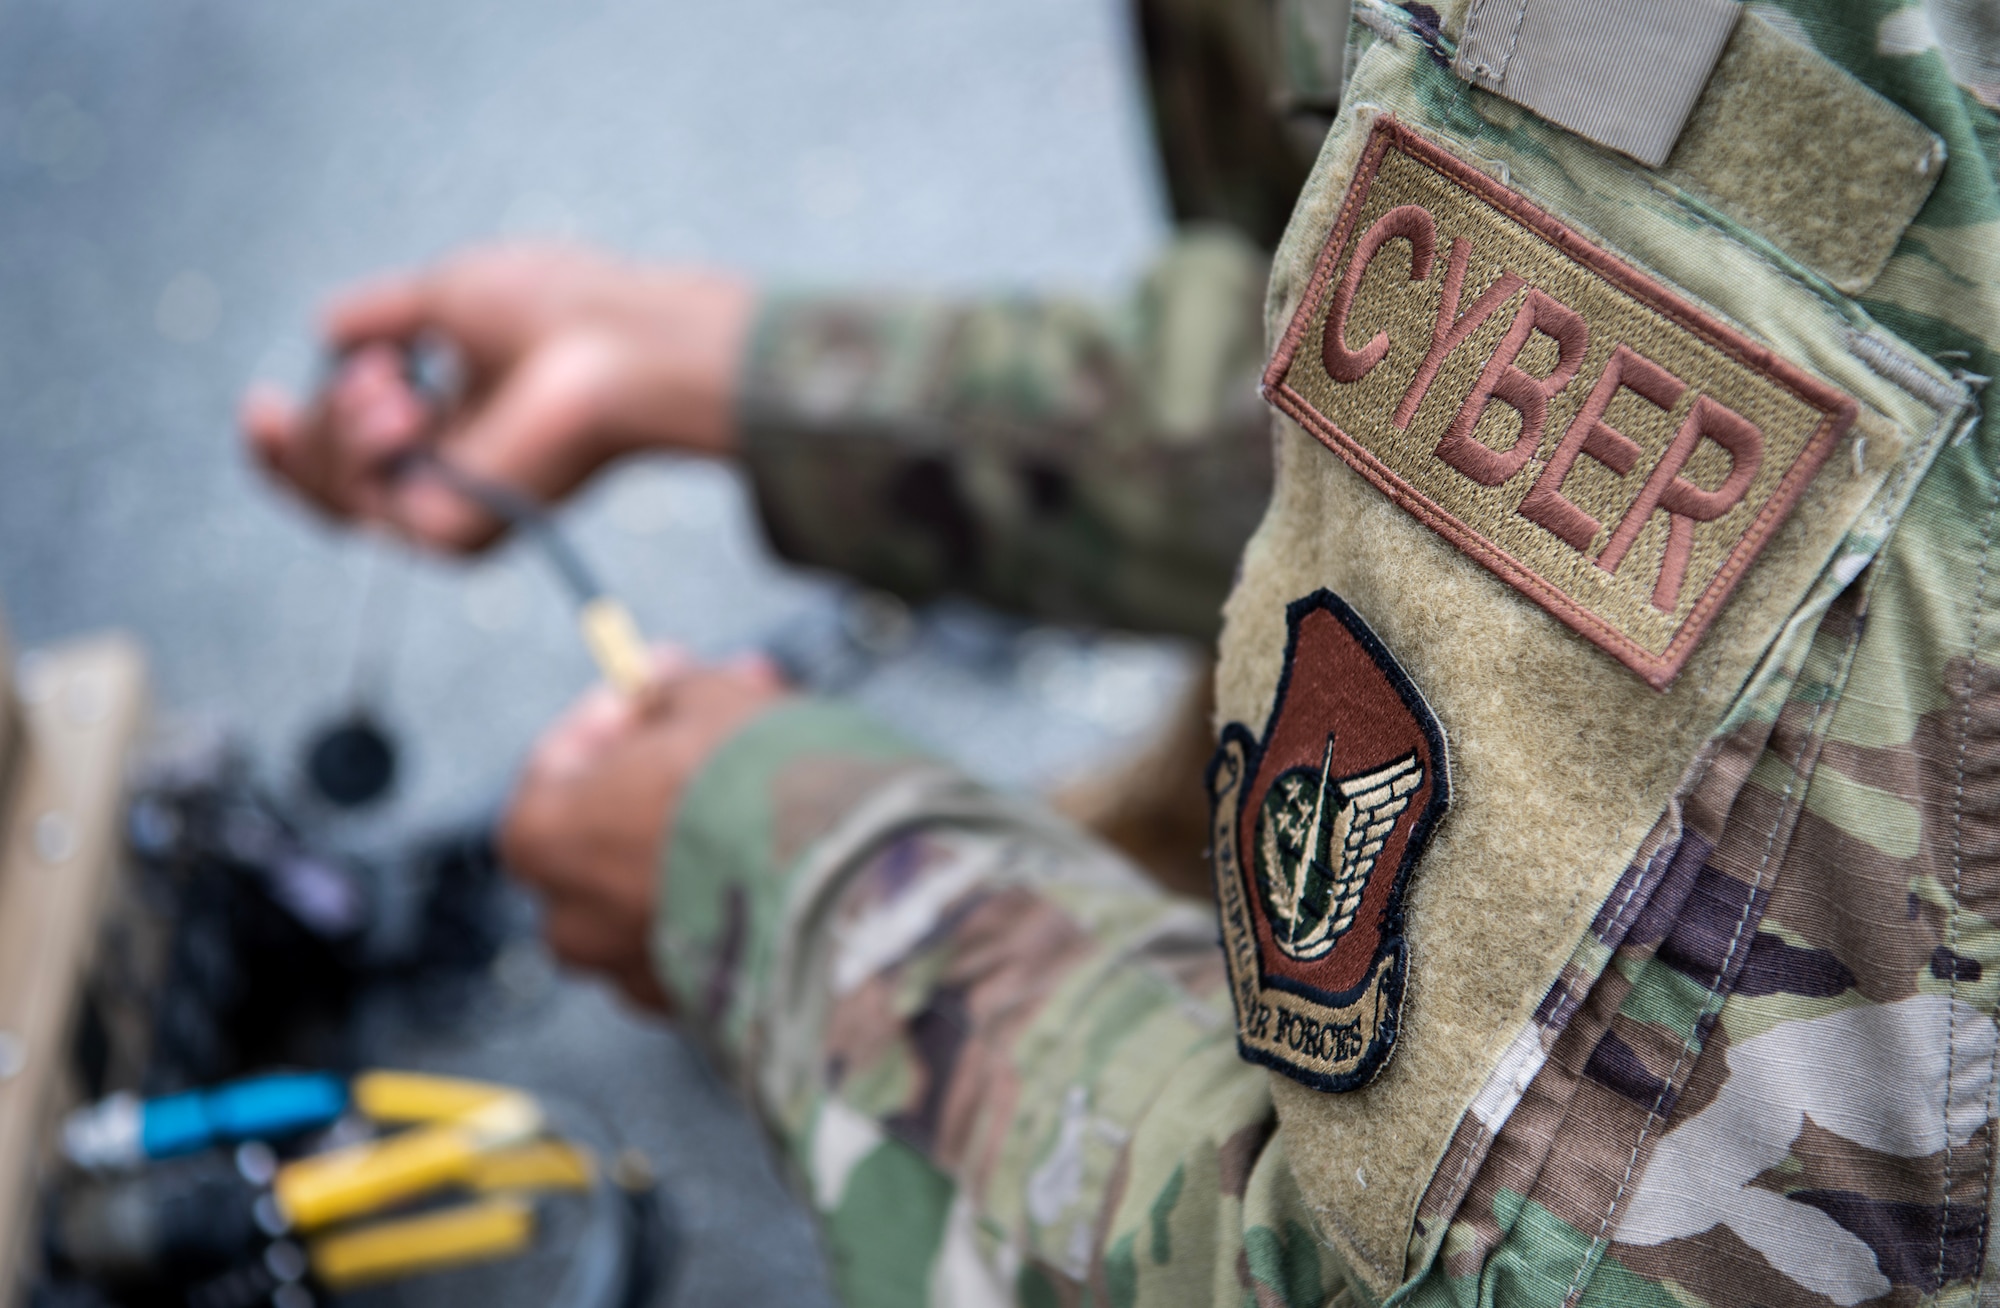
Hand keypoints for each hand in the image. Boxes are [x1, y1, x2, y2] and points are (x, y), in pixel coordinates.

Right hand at [241, 244, 755, 551]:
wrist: (620, 344)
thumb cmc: (559, 310)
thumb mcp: (446, 296)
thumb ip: (381, 317)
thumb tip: (326, 330)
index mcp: (461, 425)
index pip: (358, 459)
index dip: (298, 438)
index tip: (260, 402)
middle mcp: (456, 478)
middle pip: (326, 486)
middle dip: (314, 428)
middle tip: (374, 377)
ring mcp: (455, 512)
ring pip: (331, 495)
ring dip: (337, 427)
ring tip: (398, 383)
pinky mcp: (456, 536)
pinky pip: (360, 507)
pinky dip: (361, 447)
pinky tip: (407, 405)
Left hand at [499, 648, 789, 1011]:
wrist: (843, 885)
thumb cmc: (757, 783)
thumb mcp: (711, 699)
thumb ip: (676, 696)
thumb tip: (675, 693)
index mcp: (544, 840)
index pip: (559, 760)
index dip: (622, 709)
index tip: (663, 676)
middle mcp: (572, 922)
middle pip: (608, 830)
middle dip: (667, 770)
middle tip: (726, 720)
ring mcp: (635, 974)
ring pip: (658, 888)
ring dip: (701, 833)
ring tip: (771, 785)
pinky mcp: (702, 1010)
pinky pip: (705, 937)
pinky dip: (731, 893)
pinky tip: (783, 853)